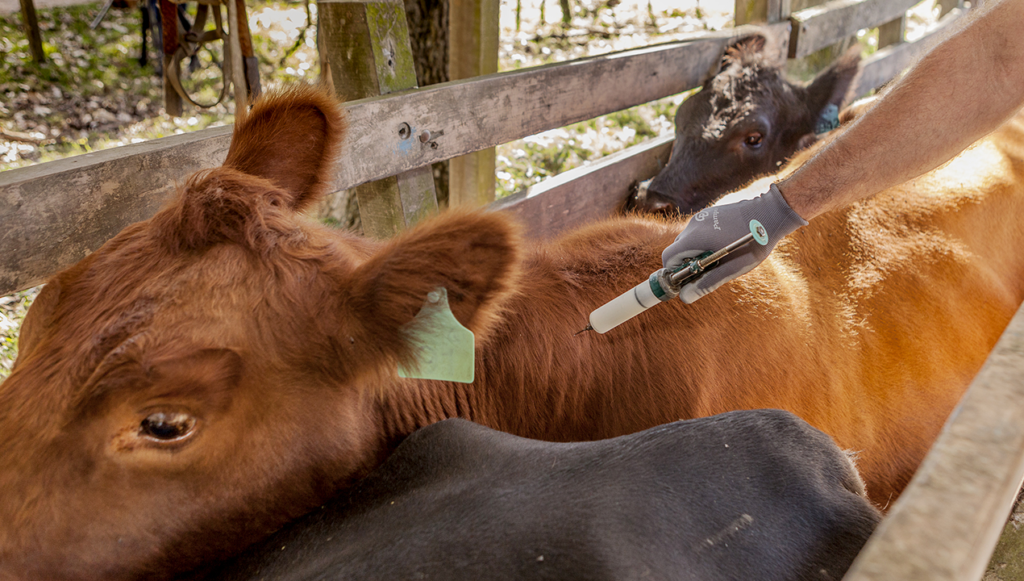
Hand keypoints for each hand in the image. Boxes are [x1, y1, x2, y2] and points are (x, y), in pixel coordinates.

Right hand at [662, 184, 806, 302]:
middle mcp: (694, 224)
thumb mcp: (732, 268)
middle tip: (708, 270)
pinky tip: (723, 243)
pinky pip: (698, 230)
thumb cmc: (753, 243)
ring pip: (688, 239)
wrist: (771, 212)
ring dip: (696, 251)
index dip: (674, 271)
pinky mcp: (709, 212)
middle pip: (677, 249)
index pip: (668, 257)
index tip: (688, 278)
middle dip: (687, 262)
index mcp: (695, 238)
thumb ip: (707, 282)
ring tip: (719, 257)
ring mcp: (701, 216)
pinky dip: (704, 240)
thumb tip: (685, 297)